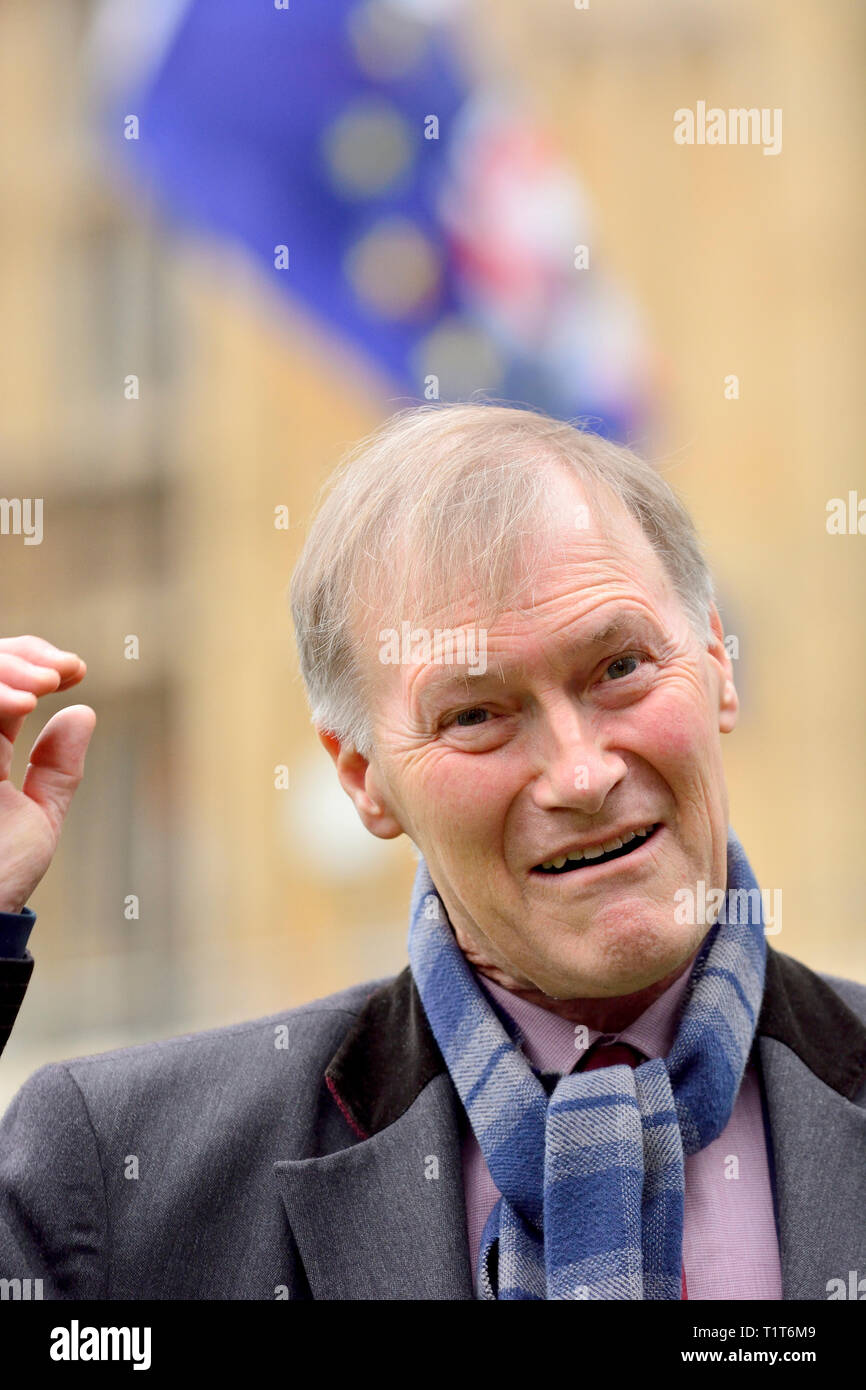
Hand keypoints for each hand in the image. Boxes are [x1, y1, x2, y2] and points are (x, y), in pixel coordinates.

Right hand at [0, 636, 95, 913]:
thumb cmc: (1, 876)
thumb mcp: (38, 816)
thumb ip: (57, 767)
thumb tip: (82, 712)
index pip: (0, 680)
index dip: (33, 661)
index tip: (76, 670)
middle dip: (20, 658)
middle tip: (61, 673)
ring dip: (4, 671)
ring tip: (46, 686)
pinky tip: (23, 705)